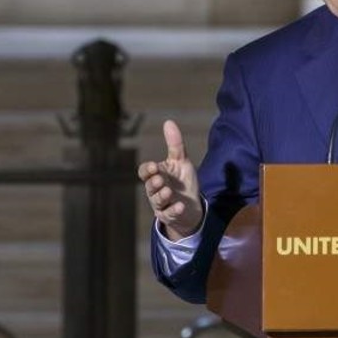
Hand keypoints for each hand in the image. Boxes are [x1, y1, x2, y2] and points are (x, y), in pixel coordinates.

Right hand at [138, 120, 203, 240]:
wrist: (192, 206)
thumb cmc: (183, 182)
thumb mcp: (181, 162)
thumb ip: (174, 144)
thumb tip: (168, 122)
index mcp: (156, 175)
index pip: (144, 172)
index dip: (147, 170)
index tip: (154, 167)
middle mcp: (155, 190)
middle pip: (149, 186)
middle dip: (153, 183)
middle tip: (160, 179)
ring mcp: (161, 204)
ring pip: (156, 201)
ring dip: (162, 196)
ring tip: (169, 191)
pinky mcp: (169, 216)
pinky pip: (168, 214)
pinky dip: (173, 210)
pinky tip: (180, 205)